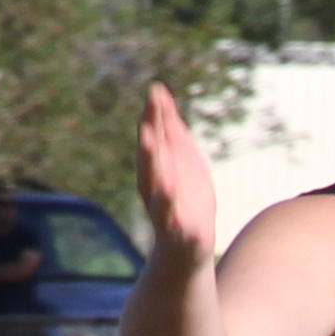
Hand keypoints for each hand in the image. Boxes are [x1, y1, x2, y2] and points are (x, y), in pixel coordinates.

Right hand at [135, 83, 217, 254]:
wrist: (187, 245)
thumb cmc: (182, 194)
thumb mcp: (179, 156)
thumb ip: (169, 127)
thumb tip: (157, 90)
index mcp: (154, 167)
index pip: (152, 138)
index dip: (153, 118)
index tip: (156, 93)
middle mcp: (155, 188)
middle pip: (150, 167)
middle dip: (149, 151)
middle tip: (147, 131)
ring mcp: (166, 213)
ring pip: (160, 199)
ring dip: (161, 188)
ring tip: (164, 178)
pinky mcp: (181, 235)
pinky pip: (178, 231)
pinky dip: (178, 226)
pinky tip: (182, 221)